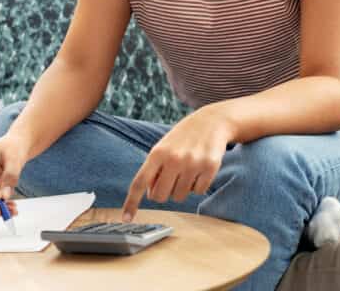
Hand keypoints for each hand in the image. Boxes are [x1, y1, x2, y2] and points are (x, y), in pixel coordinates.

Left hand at [122, 107, 233, 221]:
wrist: (212, 121)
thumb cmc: (183, 137)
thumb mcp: (164, 147)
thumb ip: (155, 169)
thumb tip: (151, 194)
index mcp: (158, 153)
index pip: (140, 182)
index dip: (132, 202)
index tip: (127, 218)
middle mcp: (174, 159)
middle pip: (160, 196)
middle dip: (163, 192)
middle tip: (170, 180)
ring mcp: (193, 163)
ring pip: (180, 196)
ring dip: (182, 188)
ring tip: (187, 169)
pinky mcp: (210, 167)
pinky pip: (198, 192)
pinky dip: (198, 185)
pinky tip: (200, 169)